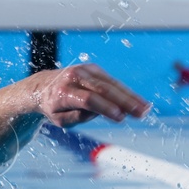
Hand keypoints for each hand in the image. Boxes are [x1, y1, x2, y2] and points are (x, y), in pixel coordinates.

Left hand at [22, 64, 150, 125]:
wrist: (42, 87)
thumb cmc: (52, 107)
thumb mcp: (60, 119)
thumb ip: (79, 117)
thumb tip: (103, 111)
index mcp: (63, 93)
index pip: (88, 100)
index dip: (105, 108)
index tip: (121, 117)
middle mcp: (74, 77)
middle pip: (103, 89)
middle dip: (125, 101)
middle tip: (141, 113)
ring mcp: (84, 70)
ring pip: (110, 83)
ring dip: (130, 96)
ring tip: (146, 108)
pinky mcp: (92, 68)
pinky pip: (111, 80)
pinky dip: (125, 91)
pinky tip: (138, 101)